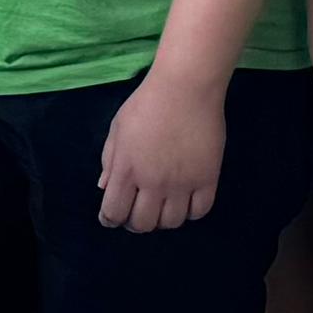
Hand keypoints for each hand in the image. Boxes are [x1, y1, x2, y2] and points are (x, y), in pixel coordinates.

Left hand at [99, 65, 225, 232]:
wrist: (186, 88)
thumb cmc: (146, 103)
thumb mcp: (118, 128)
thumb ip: (109, 160)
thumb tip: (105, 188)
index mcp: (126, 169)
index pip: (114, 212)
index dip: (110, 219)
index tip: (112, 218)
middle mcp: (152, 182)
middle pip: (143, 224)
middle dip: (135, 223)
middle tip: (138, 212)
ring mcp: (181, 183)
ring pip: (171, 223)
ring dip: (163, 219)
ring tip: (162, 206)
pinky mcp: (207, 178)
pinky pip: (199, 211)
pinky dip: (190, 213)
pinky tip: (184, 202)